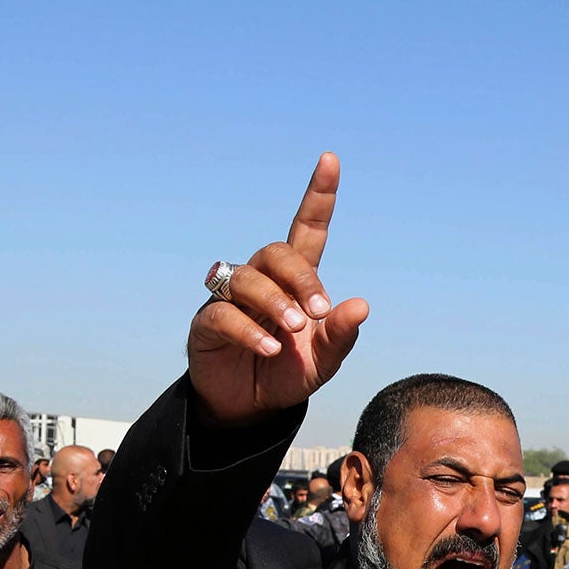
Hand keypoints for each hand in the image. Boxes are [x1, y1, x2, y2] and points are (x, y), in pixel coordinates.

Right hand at [188, 152, 369, 425]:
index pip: (307, 230)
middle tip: (317, 314)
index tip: (330, 160)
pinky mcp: (207, 324)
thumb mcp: (323, 361)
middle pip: (276, 252)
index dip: (318, 196)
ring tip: (293, 331)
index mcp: (294, 282)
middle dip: (301, 279)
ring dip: (275, 302)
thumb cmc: (288, 373)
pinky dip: (249, 331)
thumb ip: (340, 335)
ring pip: (248, 279)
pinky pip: (223, 315)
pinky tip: (270, 349)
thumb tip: (360, 305)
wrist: (250, 408)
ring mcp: (231, 300)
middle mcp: (262, 281)